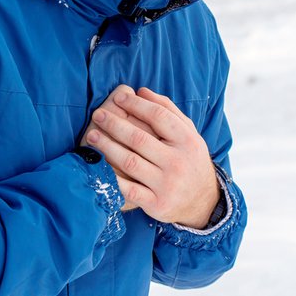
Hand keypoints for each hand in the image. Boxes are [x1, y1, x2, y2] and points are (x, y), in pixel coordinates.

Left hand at [82, 86, 218, 227]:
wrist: (203, 201)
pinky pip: (129, 190)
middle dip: (115, 124)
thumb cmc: (190, 159)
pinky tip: (98, 166)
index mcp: (187, 140)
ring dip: (107, 147)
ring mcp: (167, 184)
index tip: (118, 97)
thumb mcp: (188, 133)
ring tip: (92, 135)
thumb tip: (141, 91)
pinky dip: (112, 178)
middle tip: (98, 114)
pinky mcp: (156, 204)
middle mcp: (178, 162)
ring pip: (130, 162)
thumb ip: (168, 110)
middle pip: (139, 138)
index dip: (136, 104)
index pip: (159, 116)